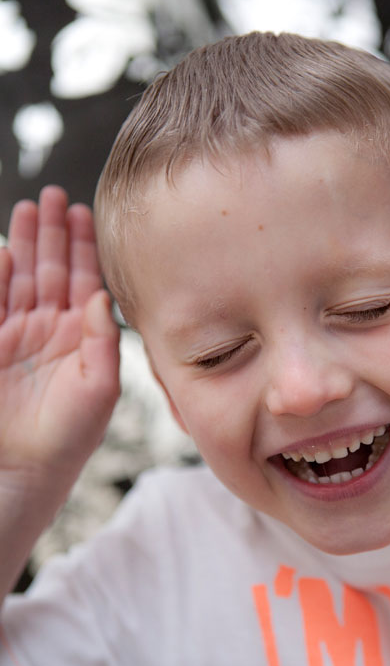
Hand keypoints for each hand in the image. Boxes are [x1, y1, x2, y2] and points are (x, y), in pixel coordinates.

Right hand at [0, 186, 119, 491]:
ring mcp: (18, 334)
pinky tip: (5, 249)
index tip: (86, 212)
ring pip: (23, 277)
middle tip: (54, 195)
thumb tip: (101, 295)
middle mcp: (52, 330)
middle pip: (54, 269)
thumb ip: (103, 342)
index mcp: (83, 339)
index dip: (86, 247)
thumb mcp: (99, 391)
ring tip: (30, 206)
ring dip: (27, 242)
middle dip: (54, 232)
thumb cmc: (67, 438)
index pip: (87, 281)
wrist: (20, 470)